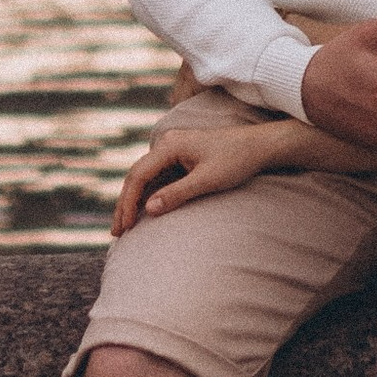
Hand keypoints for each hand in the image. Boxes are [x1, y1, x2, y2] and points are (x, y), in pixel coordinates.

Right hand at [112, 123, 294, 232]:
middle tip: (116, 233)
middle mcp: (167, 143)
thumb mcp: (207, 180)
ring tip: (124, 226)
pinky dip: (147, 194)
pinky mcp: (180, 156)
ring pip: (144, 177)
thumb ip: (177, 194)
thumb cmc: (237, 160)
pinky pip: (157, 176)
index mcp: (170, 145)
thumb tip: (148, 209)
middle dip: (124, 204)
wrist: (260, 146)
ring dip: (133, 200)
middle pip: (136, 176)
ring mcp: (172, 148)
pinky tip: (142, 211)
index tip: (125, 227)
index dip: (128, 203)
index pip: (138, 176)